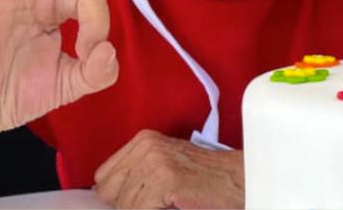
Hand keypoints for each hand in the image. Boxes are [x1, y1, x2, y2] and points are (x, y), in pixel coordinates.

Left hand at [94, 130, 243, 208]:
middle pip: (108, 192)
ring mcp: (155, 161)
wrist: (240, 181)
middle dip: (128, 206)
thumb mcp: (165, 167)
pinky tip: (174, 206)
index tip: (139, 202)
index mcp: (142, 140)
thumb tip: (105, 195)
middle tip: (157, 203)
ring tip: (169, 204)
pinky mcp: (165, 180)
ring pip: (124, 206)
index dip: (118, 196)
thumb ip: (136, 175)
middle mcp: (145, 146)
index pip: (103, 177)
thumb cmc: (207, 180)